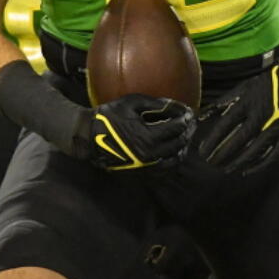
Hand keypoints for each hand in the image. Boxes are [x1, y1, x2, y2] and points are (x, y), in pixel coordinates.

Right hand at [76, 94, 194, 170]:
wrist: (88, 138)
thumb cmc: (109, 117)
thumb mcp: (132, 103)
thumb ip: (158, 104)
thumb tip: (179, 106)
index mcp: (149, 138)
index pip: (177, 128)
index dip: (186, 118)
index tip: (190, 112)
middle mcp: (151, 156)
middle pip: (179, 143)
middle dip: (188, 131)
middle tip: (191, 122)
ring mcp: (147, 168)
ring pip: (175, 159)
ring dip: (183, 146)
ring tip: (184, 136)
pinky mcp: (142, 174)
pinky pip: (165, 170)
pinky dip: (173, 159)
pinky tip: (173, 150)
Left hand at [196, 52, 278, 174]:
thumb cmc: (271, 82)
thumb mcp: (245, 87)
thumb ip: (225, 102)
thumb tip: (204, 114)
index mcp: (247, 104)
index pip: (224, 126)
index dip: (212, 141)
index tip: (203, 151)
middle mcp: (260, 118)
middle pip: (237, 142)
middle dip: (222, 155)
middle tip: (211, 164)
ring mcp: (276, 128)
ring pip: (254, 152)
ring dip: (238, 162)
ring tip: (226, 170)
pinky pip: (273, 156)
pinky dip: (260, 165)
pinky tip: (248, 171)